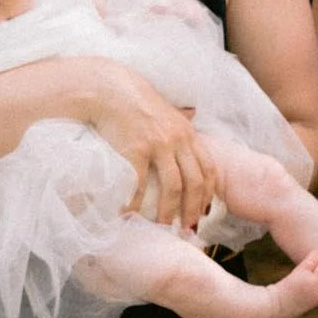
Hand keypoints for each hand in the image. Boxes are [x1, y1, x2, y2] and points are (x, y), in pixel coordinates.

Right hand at [86, 61, 217, 229]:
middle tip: (186, 228)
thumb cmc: (136, 102)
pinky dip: (136, 202)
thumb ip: (180, 118)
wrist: (109, 90)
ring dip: (168, 211)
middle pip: (195, 182)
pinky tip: (131, 214)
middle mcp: (178, 140)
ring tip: (162, 226)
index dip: (208, 193)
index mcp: (188, 134)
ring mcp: (158, 145)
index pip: (208, 169)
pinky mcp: (134, 149)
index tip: (204, 211)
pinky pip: (139, 183)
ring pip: (172, 187)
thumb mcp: (167, 110)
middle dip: (193, 209)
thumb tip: (193, 113)